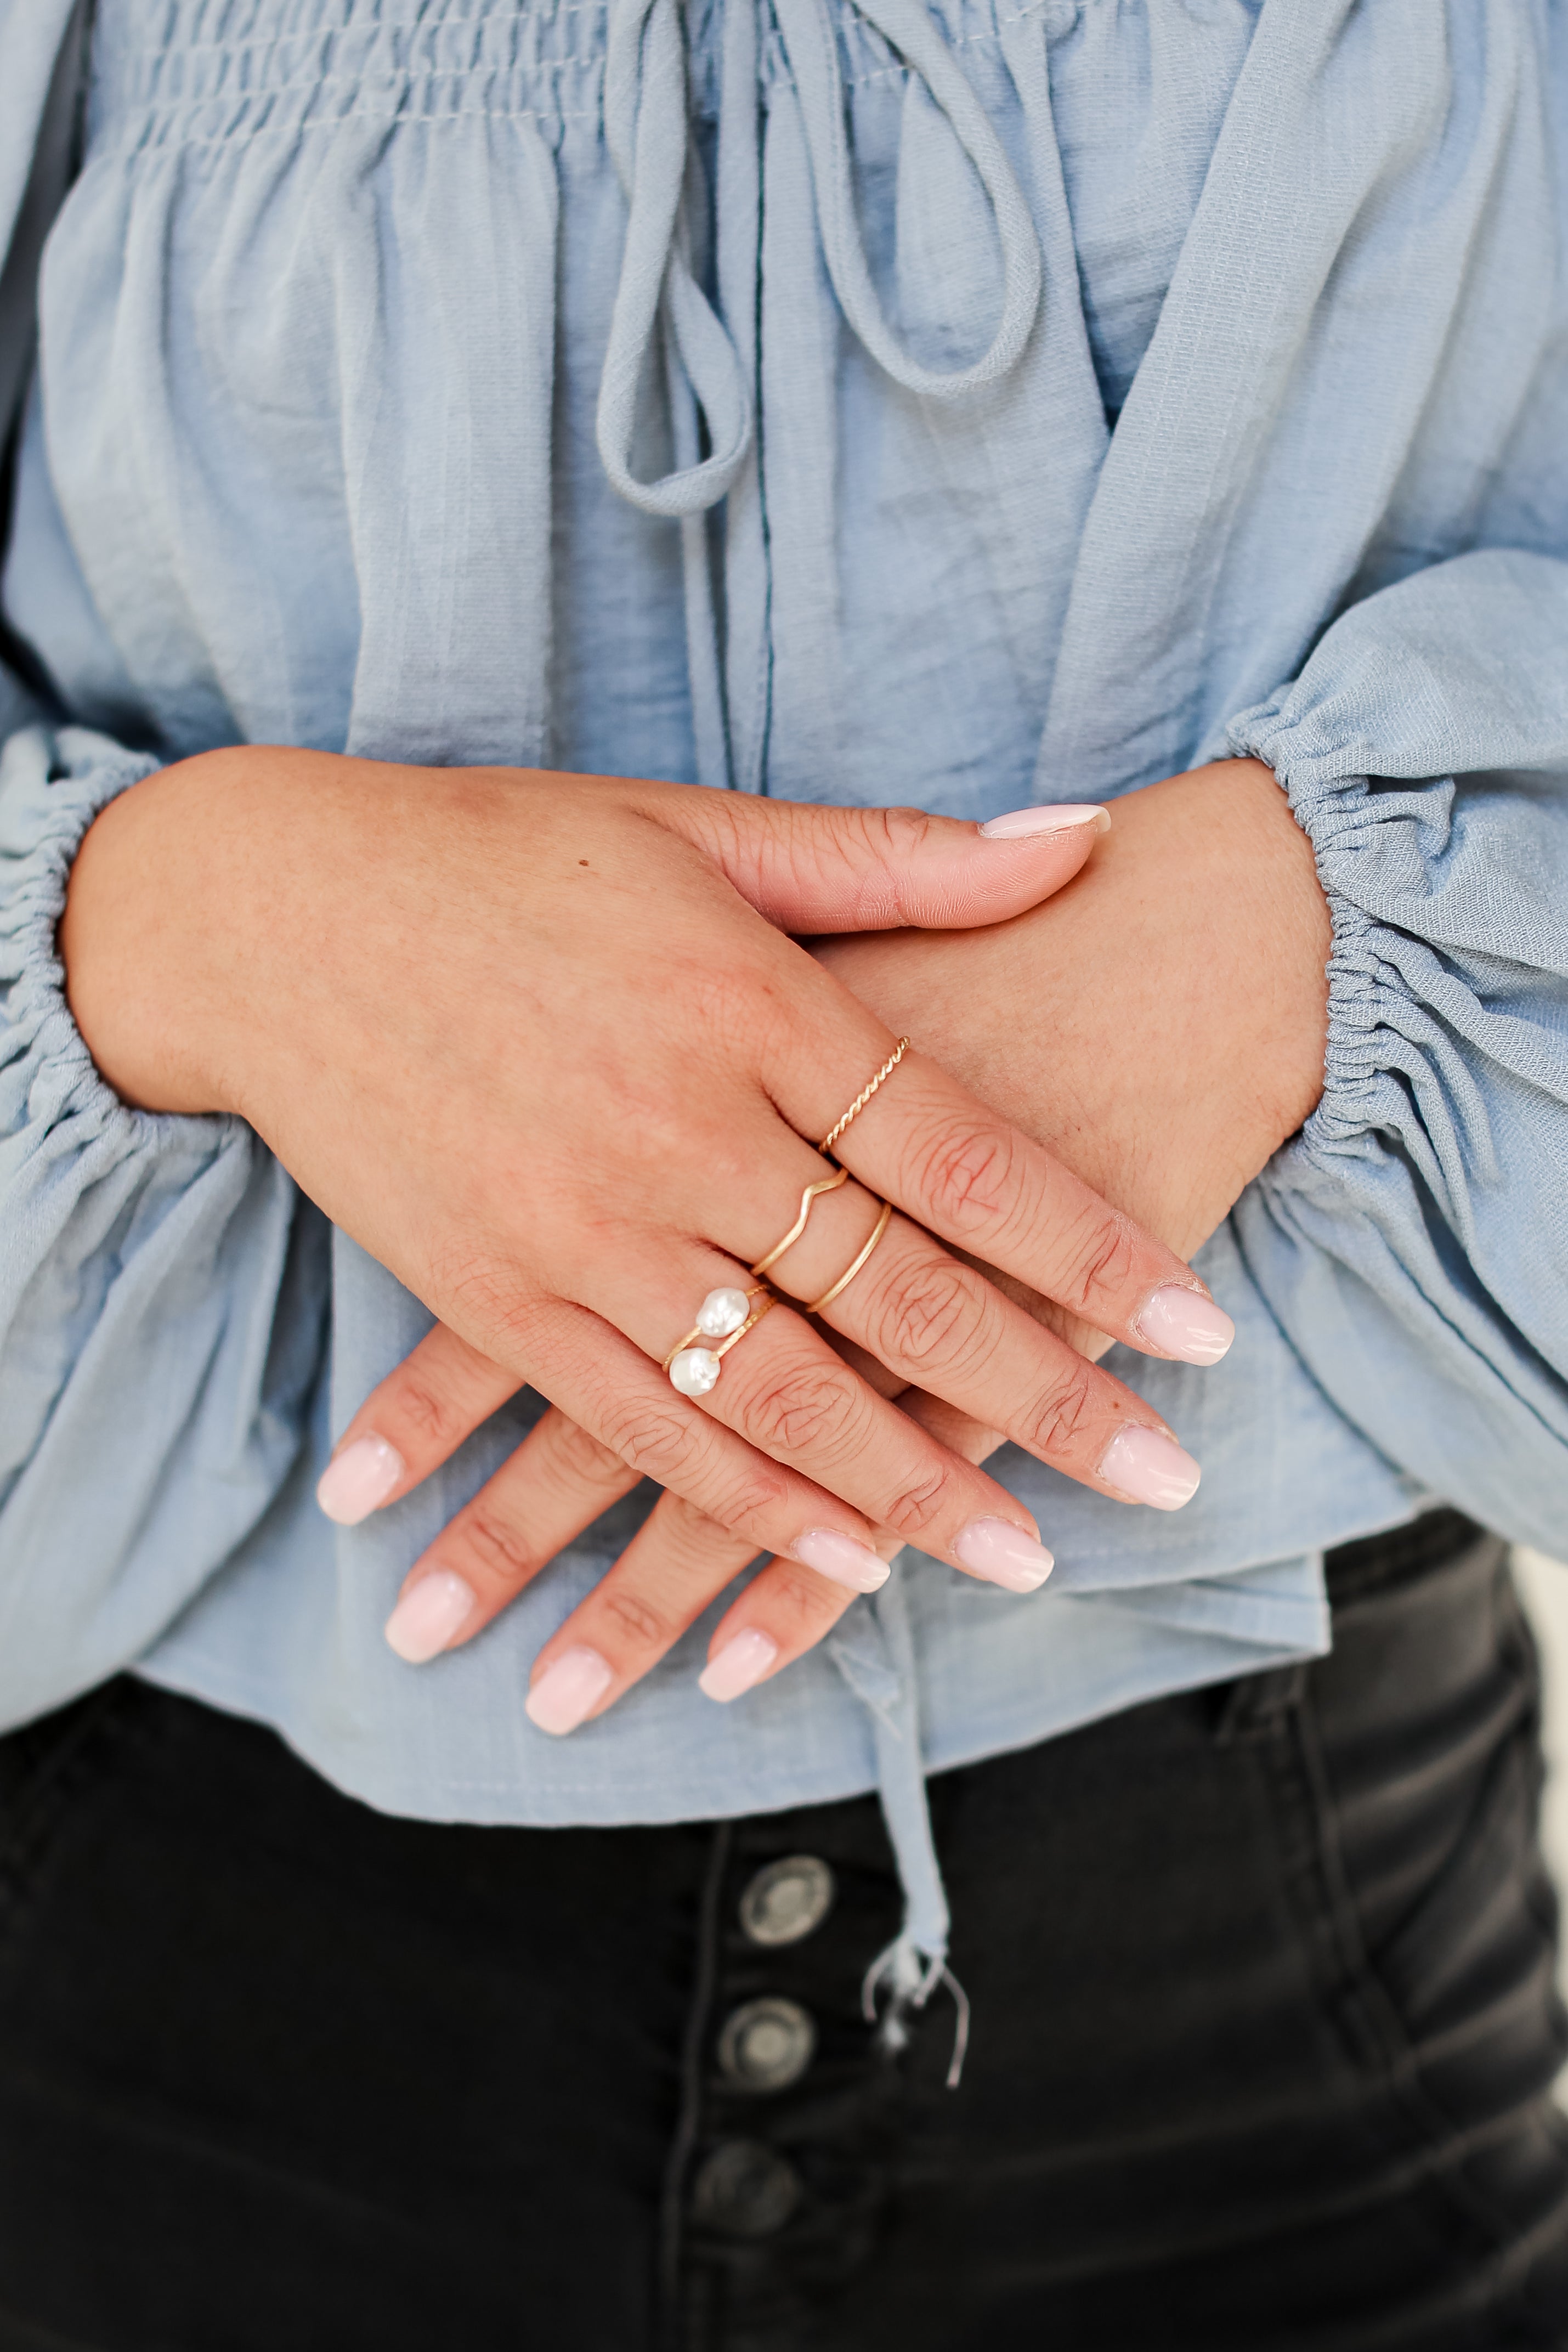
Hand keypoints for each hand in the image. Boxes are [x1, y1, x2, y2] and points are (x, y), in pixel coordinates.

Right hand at [63, 753, 1224, 1722]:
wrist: (267, 911)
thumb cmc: (500, 853)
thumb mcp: (699, 826)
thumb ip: (897, 862)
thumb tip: (1082, 845)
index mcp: (751, 1005)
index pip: (962, 1155)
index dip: (1089, 1250)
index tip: (1197, 1330)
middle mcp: (679, 1129)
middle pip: (896, 1294)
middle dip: (1041, 1400)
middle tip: (1157, 1482)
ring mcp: (583, 1228)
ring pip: (779, 1393)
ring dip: (910, 1489)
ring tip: (1022, 1559)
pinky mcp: (499, 1296)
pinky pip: (646, 1429)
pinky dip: (746, 1508)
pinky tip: (834, 1567)